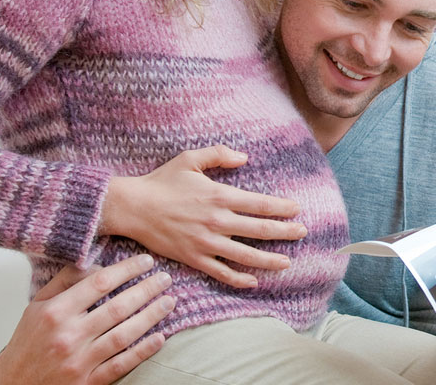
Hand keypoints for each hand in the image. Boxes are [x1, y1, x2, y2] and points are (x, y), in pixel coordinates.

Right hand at [0, 254, 173, 384]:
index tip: (146, 261)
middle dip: (146, 290)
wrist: (14, 384)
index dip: (127, 270)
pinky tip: (160, 337)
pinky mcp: (88, 382)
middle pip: (117, 308)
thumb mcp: (37, 305)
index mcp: (56, 312)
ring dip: (151, 317)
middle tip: (165, 279)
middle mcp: (68, 335)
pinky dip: (143, 351)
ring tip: (169, 302)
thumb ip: (65, 281)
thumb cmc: (28, 341)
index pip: (99, 283)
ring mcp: (79, 361)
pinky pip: (121, 365)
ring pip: (124, 335)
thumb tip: (96, 265)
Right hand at [100, 145, 305, 287]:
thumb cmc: (161, 181)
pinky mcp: (194, 258)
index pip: (259, 204)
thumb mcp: (189, 158)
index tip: (297, 210)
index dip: (282, 208)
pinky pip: (221, 272)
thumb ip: (219, 154)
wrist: (132, 207)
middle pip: (260, 230)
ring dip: (269, 260)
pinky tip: (253, 281)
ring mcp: (206, 242)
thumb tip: (244, 157)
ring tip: (287, 263)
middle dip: (285, 232)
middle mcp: (217, 221)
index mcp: (219, 195)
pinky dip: (239, 279)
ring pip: (246, 255)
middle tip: (303, 234)